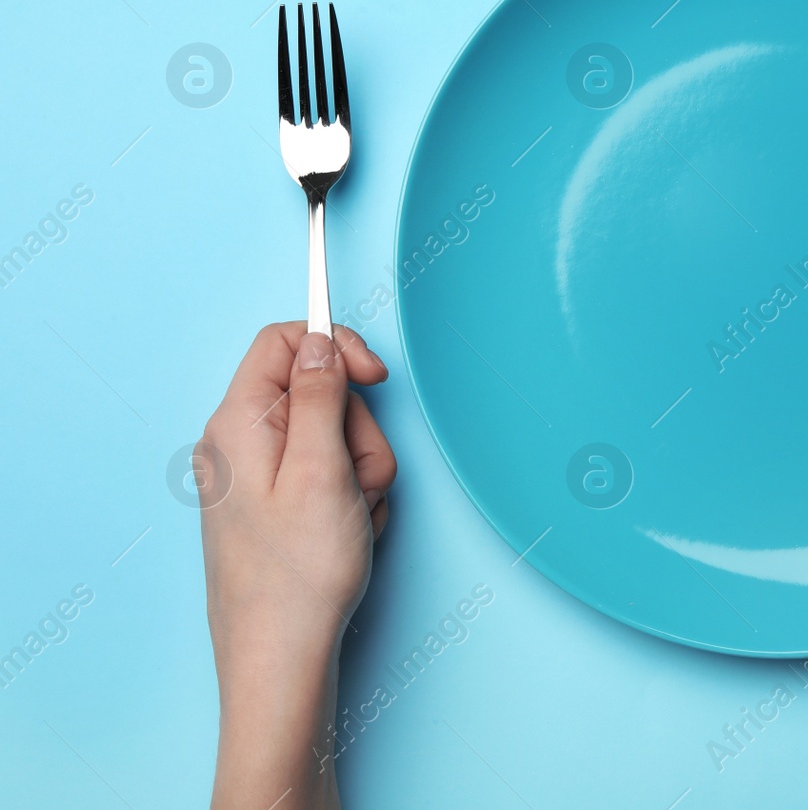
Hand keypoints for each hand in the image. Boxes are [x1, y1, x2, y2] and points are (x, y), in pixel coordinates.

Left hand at [198, 322, 395, 809]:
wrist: (280, 659)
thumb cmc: (298, 575)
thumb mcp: (322, 471)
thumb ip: (322, 395)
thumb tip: (319, 341)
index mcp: (238, 424)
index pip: (284, 341)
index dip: (336, 346)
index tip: (376, 376)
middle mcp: (239, 443)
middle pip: (319, 392)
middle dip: (358, 431)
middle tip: (357, 481)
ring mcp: (256, 477)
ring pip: (333, 436)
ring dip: (360, 470)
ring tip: (352, 516)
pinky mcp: (275, 505)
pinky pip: (329, 475)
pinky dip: (351, 497)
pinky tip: (347, 532)